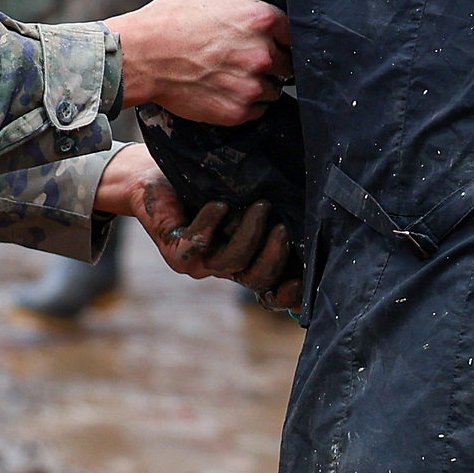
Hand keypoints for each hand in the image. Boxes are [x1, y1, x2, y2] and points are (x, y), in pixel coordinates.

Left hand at [99, 149, 303, 303]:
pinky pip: (199, 244)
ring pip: (232, 262)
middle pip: (259, 280)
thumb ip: (278, 209)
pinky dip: (211, 222)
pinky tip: (218, 204)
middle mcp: (227, 268)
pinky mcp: (176, 254)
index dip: (290, 294)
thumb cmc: (208, 183)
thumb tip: (319, 211)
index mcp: (248, 260)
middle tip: (282, 228)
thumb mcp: (249, 196)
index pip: (275, 291)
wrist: (154, 177)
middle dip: (275, 257)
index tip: (304, 280)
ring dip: (249, 233)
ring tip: (260, 205)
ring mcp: (202, 265)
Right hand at [109, 0, 287, 121]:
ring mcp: (252, 85)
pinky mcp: (238, 111)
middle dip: (274, 62)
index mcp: (261, 19)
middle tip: (250, 61)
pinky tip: (226, 92)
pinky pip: (257, 111)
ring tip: (235, 78)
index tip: (274, 41)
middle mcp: (263, 53)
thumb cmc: (167, 19)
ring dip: (261, 85)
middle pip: (289, 63)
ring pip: (274, 89)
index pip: (294, 32)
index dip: (284, 37)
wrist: (140, 56)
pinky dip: (246, 104)